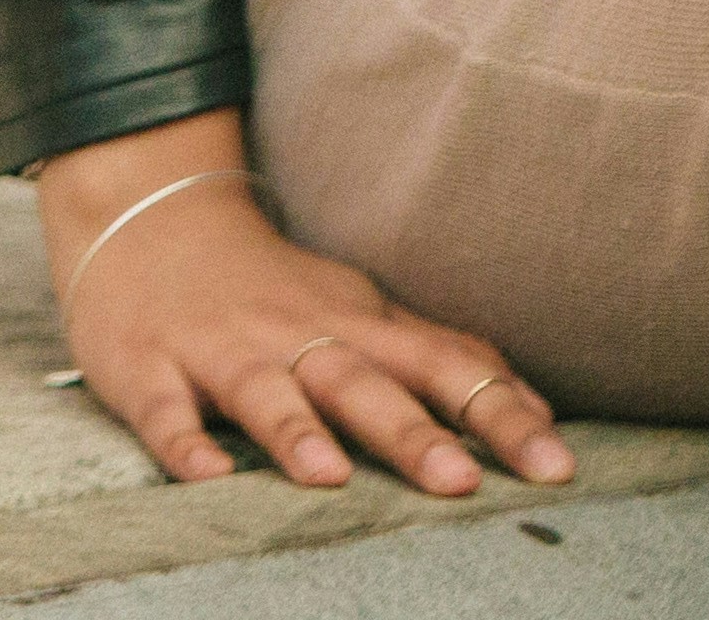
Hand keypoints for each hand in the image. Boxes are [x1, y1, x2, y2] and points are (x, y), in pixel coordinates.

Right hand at [37, 111, 567, 495]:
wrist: (152, 225)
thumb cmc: (279, 290)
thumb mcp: (365, 313)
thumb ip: (439, 359)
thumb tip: (536, 409)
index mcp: (362, 325)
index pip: (446, 367)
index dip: (502, 413)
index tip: (556, 465)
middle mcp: (301, 335)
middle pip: (365, 383)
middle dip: (414, 433)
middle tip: (463, 483)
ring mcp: (224, 352)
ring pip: (268, 394)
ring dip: (298, 433)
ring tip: (330, 479)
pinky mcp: (152, 370)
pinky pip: (167, 412)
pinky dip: (184, 445)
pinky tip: (206, 475)